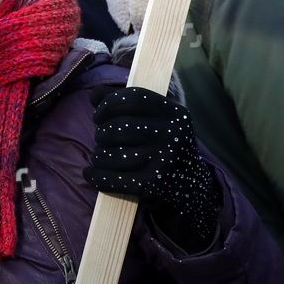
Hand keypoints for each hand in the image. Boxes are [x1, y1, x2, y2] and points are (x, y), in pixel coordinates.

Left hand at [83, 86, 220, 248]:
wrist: (192, 189)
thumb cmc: (164, 147)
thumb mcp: (158, 121)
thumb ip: (128, 103)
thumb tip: (95, 95)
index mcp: (176, 114)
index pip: (133, 98)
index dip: (109, 103)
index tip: (99, 114)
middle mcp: (173, 136)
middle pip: (119, 127)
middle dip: (102, 132)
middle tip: (101, 138)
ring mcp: (163, 162)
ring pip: (112, 153)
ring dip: (98, 155)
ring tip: (99, 156)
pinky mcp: (152, 186)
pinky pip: (112, 178)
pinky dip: (96, 176)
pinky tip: (90, 173)